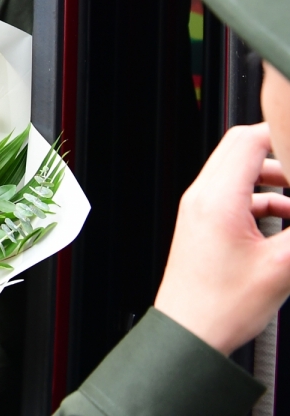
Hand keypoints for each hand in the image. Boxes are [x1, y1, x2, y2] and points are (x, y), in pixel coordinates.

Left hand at [154, 122, 289, 354]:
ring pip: (239, 173)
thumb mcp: (284, 267)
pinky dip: (264, 198)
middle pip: (242, 149)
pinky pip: (236, 195)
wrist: (188, 333)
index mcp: (217, 199)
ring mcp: (199, 210)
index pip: (250, 140)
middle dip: (282, 152)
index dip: (284, 135)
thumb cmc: (220, 307)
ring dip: (276, 178)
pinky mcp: (203, 224)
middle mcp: (202, 198)